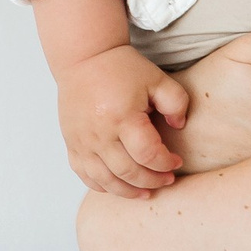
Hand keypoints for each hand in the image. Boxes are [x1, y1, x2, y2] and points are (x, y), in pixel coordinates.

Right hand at [58, 44, 189, 198]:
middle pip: (128, 172)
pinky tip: (119, 186)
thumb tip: (179, 127)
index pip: (147, 154)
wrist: (85, 57)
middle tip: (167, 179)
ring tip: (146, 192)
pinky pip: (85, 175)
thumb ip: (176, 102)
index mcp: (122, 116)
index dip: (166, 163)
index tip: (176, 161)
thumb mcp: (157, 78)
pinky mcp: (72, 143)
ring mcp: (82, 141)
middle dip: (152, 181)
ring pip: (105, 181)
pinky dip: (103, 186)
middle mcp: (99, 133)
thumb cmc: (122, 67)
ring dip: (128, 192)